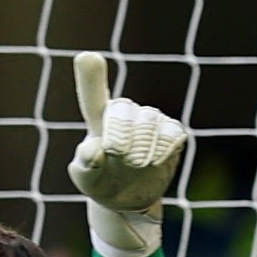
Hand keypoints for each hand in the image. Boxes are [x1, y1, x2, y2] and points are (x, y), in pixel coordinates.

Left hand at [65, 51, 186, 256]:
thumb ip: (84, 164)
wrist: (126, 198)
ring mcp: (150, 119)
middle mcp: (125, 112)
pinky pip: (172, 133)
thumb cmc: (99, 183)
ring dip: (142, 149)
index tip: (86, 57)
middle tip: (118, 158)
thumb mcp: (85, 179)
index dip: (90, 77)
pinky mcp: (172, 131)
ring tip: (135, 165)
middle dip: (120, 137)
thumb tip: (93, 148)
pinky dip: (164, 150)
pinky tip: (155, 161)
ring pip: (149, 122)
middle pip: (123, 111)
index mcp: (98, 119)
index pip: (93, 96)